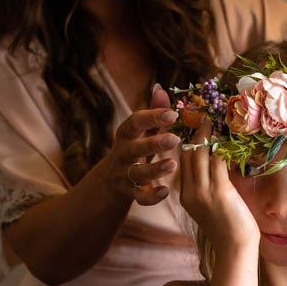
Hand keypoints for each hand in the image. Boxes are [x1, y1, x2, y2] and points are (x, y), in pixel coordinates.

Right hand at [101, 83, 180, 205]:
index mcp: (126, 134)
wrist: (112, 179)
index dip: (152, 117)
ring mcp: (125, 174)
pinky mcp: (130, 192)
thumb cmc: (135, 146)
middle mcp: (123, 153)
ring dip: (154, 170)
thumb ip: (153, 111)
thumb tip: (160, 88)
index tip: (173, 114)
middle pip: (134, 148)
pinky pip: (140, 197)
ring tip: (173, 164)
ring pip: (137, 174)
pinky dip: (151, 196)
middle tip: (175, 139)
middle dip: (153, 144)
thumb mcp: (141, 130)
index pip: (135, 122)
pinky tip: (165, 192)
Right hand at [178, 118, 259, 252]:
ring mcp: (203, 192)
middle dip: (195, 134)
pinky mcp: (220, 191)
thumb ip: (208, 188)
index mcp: (185, 196)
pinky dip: (222, 147)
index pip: (182, 163)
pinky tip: (227, 137)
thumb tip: (218, 164)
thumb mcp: (210, 207)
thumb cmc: (228, 228)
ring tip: (214, 122)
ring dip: (208, 136)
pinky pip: (218, 161)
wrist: (234, 248)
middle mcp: (190, 192)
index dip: (188, 143)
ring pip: (201, 155)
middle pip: (188, 155)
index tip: (195, 128)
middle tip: (204, 117)